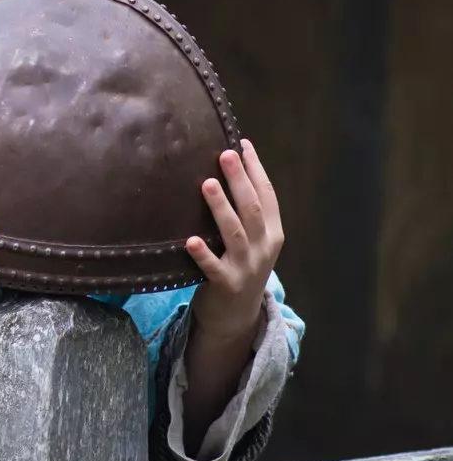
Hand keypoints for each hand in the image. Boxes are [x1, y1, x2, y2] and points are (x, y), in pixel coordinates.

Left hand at [187, 139, 283, 338]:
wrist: (237, 316)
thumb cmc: (239, 268)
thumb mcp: (252, 241)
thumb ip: (246, 214)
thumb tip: (225, 171)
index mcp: (272, 233)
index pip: (267, 195)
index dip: (256, 170)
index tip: (242, 144)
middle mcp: (264, 248)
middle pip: (252, 209)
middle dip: (240, 180)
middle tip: (225, 154)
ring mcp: (246, 267)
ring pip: (234, 233)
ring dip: (220, 207)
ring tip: (206, 184)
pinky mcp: (226, 285)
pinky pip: (213, 267)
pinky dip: (202, 254)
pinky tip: (188, 240)